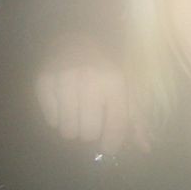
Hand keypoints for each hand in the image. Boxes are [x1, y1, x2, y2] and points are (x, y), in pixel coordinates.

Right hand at [34, 32, 148, 154]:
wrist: (75, 41)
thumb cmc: (106, 69)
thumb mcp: (125, 88)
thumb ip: (135, 118)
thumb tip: (146, 147)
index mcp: (115, 81)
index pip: (116, 124)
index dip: (113, 142)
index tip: (109, 146)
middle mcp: (90, 80)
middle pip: (88, 133)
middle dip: (91, 133)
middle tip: (92, 122)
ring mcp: (64, 80)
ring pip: (67, 130)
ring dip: (74, 128)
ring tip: (79, 113)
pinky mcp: (44, 82)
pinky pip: (51, 120)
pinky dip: (59, 118)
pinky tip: (65, 103)